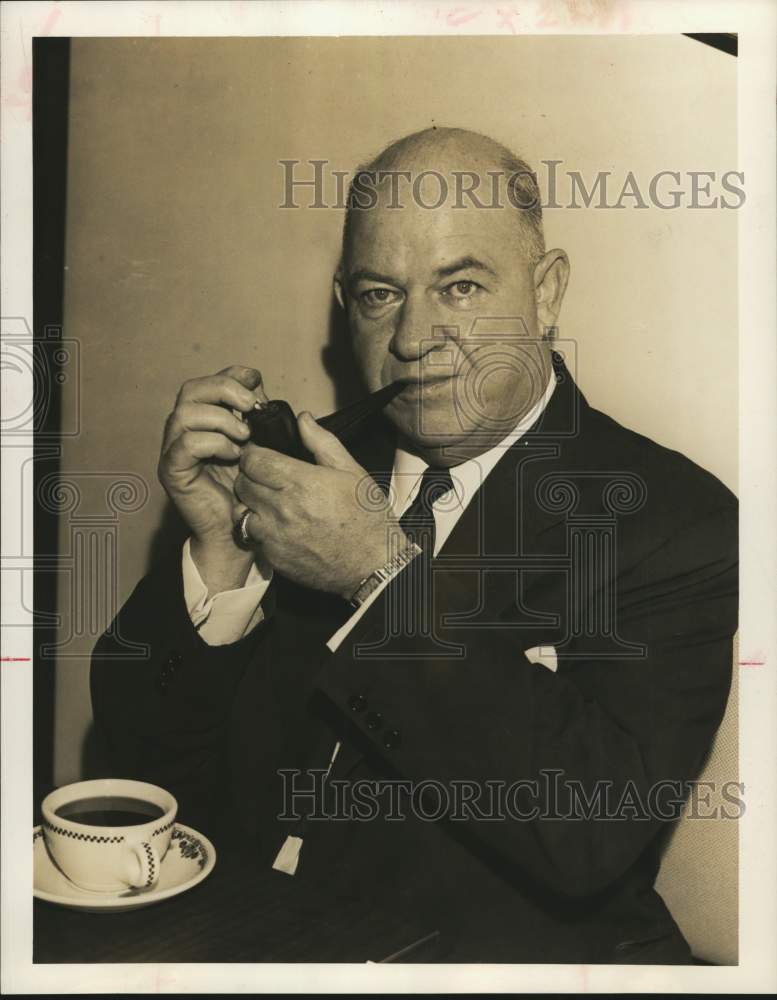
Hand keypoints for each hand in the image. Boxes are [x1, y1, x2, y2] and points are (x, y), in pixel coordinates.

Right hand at [158, 365, 267, 591]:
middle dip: (224, 389)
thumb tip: (263, 396)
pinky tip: (233, 454)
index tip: (257, 380)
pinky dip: (212, 443)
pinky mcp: (172, 471)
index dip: (231, 375)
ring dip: (219, 418)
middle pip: (192, 389)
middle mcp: (185, 430)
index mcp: (205, 420)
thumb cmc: (248, 492)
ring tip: (244, 436)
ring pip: (184, 413)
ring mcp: (175, 450)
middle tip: (251, 406)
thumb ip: (259, 421)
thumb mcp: (260, 449)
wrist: (235, 532)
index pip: (209, 382)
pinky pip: (184, 445)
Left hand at [233, 412, 410, 598]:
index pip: (253, 460)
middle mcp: (283, 509)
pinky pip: (252, 536)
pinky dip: (259, 528)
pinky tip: (279, 526)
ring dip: (250, 503)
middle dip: (250, 476)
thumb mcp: (351, 471)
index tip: (261, 455)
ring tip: (269, 502)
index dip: (253, 454)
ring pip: (240, 510)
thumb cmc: (367, 517)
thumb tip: (302, 419)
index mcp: (301, 482)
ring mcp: (275, 536)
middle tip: (266, 477)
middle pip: (242, 483)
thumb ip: (321, 442)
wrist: (374, 565)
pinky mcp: (274, 557)